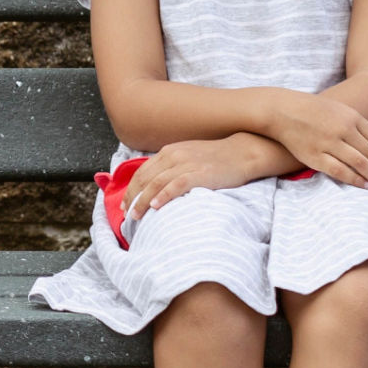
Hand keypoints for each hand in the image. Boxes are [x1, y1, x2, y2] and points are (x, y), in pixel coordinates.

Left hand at [122, 138, 258, 219]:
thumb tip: (155, 186)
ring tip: (135, 215)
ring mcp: (187, 164)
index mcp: (169, 152)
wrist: (242, 153)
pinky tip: (155, 206)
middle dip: (132, 197)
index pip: (142, 171)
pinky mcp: (199, 174)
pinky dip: (164, 196)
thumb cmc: (216, 158)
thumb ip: (171, 167)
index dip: (131, 188)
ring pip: (157, 183)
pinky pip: (176, 185)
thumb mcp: (188, 156)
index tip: (124, 203)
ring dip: (143, 200)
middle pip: (145, 178)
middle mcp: (174, 156)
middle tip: (126, 214)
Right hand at [263, 91, 367, 190]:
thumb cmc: (313, 112)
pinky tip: (365, 186)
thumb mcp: (339, 111)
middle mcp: (344, 129)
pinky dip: (356, 180)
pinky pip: (340, 171)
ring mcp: (329, 142)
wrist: (283, 111)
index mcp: (352, 117)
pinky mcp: (315, 155)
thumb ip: (358, 126)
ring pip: (360, 164)